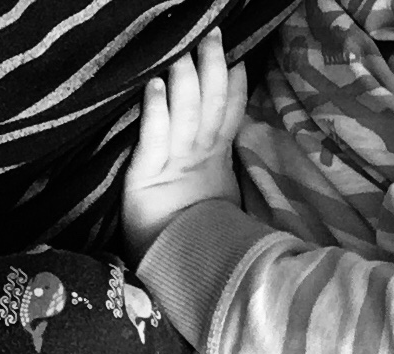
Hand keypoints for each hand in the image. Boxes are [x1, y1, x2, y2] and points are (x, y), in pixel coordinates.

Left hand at [122, 27, 245, 253]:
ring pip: (185, 116)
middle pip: (211, 107)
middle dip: (213, 70)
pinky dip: (156, 112)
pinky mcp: (147, 177)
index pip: (230, 118)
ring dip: (186, 82)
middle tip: (213, 36)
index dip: (235, 88)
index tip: (239, 59)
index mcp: (217, 165)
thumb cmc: (197, 243)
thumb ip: (227, 177)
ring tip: (186, 53)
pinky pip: (153, 138)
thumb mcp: (221, 207)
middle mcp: (199, 160)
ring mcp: (175, 167)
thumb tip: (246, 159)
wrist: (183, 277)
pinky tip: (156, 86)